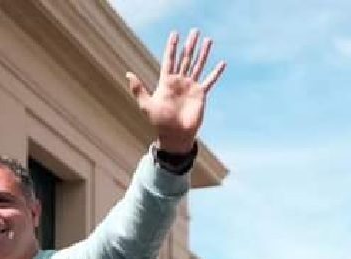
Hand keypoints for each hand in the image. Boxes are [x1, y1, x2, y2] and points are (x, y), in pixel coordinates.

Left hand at [126, 29, 225, 152]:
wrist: (175, 135)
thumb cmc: (159, 122)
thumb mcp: (146, 105)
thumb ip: (138, 89)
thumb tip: (128, 73)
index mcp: (166, 82)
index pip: (169, 59)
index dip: (172, 47)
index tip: (175, 34)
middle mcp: (179, 82)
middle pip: (185, 58)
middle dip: (190, 45)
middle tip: (195, 31)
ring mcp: (190, 87)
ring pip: (198, 65)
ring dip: (203, 53)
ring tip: (208, 40)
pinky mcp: (200, 94)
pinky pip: (210, 81)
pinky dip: (216, 73)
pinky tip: (222, 63)